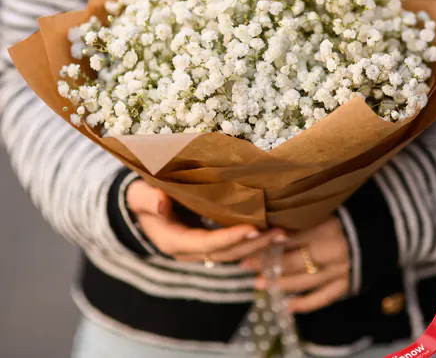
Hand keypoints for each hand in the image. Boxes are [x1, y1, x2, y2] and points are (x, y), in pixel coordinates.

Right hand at [127, 179, 286, 262]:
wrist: (140, 207)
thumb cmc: (141, 197)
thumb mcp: (139, 195)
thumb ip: (147, 198)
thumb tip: (161, 202)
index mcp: (173, 242)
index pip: (207, 244)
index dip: (230, 238)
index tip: (254, 228)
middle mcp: (190, 251)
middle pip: (227, 253)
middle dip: (254, 245)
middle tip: (281, 232)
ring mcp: (200, 250)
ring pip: (234, 253)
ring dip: (258, 246)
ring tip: (284, 234)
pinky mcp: (209, 243)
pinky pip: (233, 247)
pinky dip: (253, 241)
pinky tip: (272, 232)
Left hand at [240, 217, 349, 313]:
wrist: (383, 226)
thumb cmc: (349, 213)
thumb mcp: (327, 207)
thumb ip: (303, 215)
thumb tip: (273, 221)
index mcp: (326, 225)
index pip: (290, 236)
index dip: (267, 241)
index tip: (248, 243)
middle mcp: (332, 249)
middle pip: (292, 260)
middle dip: (266, 264)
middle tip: (245, 265)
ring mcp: (340, 269)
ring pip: (304, 281)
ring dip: (280, 284)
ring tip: (258, 284)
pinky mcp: (348, 283)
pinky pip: (324, 298)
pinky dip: (306, 304)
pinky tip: (287, 307)